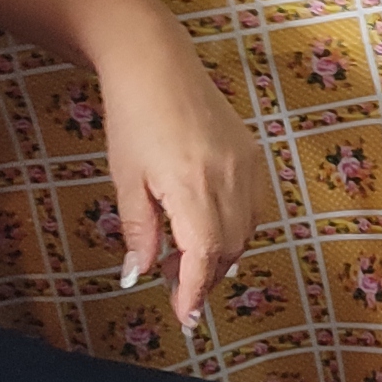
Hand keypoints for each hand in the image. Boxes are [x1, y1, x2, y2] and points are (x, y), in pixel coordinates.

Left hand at [104, 41, 271, 328]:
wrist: (156, 64)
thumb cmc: (133, 119)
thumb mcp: (127, 180)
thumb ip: (140, 233)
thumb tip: (138, 276)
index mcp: (192, 186)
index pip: (204, 255)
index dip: (195, 291)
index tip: (185, 317)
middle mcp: (228, 177)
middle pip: (229, 248)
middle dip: (206, 277)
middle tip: (177, 292)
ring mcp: (246, 164)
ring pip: (246, 230)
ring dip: (222, 255)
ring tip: (188, 261)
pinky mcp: (253, 154)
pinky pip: (254, 207)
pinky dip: (237, 228)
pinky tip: (211, 230)